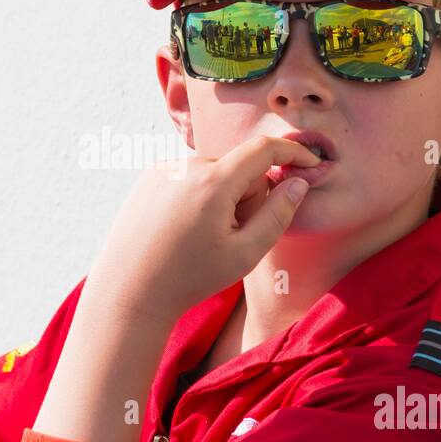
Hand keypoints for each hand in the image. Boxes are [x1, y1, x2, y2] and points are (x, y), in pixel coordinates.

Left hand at [85, 135, 321, 324]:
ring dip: (221, 198)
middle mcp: (185, 166)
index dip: (292, 152)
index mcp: (212, 182)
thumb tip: (297, 183)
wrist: (130, 291)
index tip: (310, 162)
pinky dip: (198, 197)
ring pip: (215, 174)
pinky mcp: (149, 177)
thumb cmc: (189, 278)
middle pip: (239, 169)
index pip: (263, 150)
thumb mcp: (245, 254)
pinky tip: (181, 231)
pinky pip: (190, 178)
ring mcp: (163, 169)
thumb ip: (277, 215)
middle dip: (246, 196)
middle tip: (231, 238)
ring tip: (200, 238)